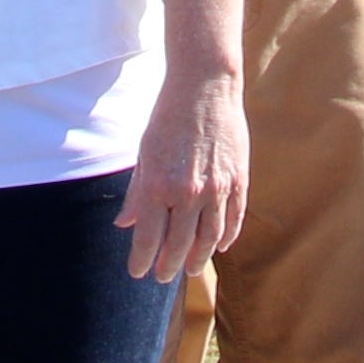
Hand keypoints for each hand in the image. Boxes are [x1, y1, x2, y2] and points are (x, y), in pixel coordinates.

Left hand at [117, 61, 250, 280]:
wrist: (204, 87)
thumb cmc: (168, 117)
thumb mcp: (144, 154)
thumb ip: (137, 193)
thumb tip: (125, 224)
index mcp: (158, 185)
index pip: (148, 239)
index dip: (142, 260)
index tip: (138, 272)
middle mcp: (188, 192)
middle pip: (178, 245)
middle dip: (168, 265)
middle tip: (163, 276)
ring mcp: (217, 189)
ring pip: (209, 238)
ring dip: (199, 258)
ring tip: (190, 269)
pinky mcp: (238, 180)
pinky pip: (234, 219)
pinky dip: (227, 237)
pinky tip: (220, 246)